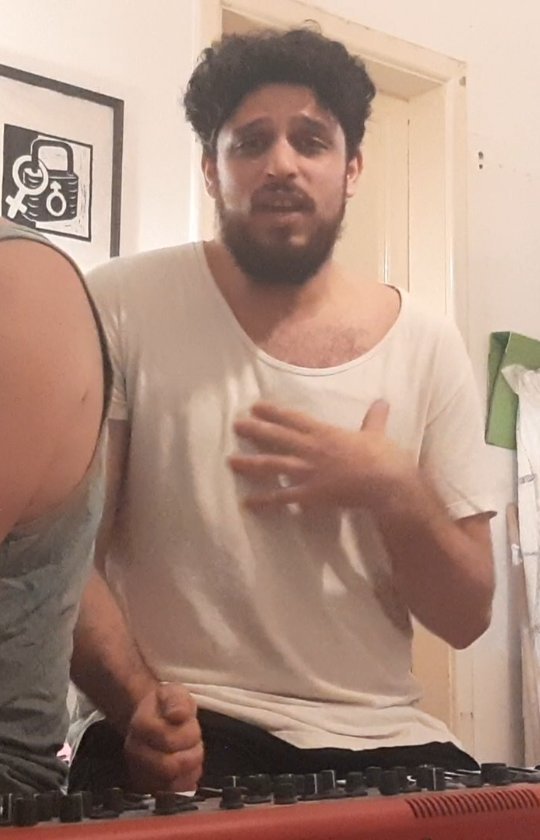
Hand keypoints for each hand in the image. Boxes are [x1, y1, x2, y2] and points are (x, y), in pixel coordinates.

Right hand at [124, 682, 202, 792]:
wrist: (154, 719)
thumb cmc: (166, 706)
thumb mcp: (174, 692)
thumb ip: (177, 701)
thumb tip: (178, 715)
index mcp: (140, 725)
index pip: (168, 739)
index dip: (188, 733)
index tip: (190, 723)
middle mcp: (135, 752)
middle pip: (169, 766)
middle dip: (191, 754)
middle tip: (194, 742)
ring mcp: (140, 772)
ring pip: (172, 784)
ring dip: (189, 769)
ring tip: (189, 753)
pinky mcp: (148, 787)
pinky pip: (171, 795)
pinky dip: (185, 783)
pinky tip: (187, 768)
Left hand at [229, 400, 413, 510]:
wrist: (386, 482)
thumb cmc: (384, 457)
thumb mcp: (377, 434)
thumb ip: (374, 419)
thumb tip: (382, 402)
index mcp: (325, 433)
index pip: (293, 419)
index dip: (273, 412)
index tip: (255, 407)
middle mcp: (311, 449)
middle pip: (276, 437)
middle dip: (254, 431)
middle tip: (235, 425)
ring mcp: (308, 472)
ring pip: (272, 465)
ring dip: (250, 463)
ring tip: (230, 461)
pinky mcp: (310, 494)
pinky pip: (282, 497)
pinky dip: (264, 501)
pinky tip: (247, 503)